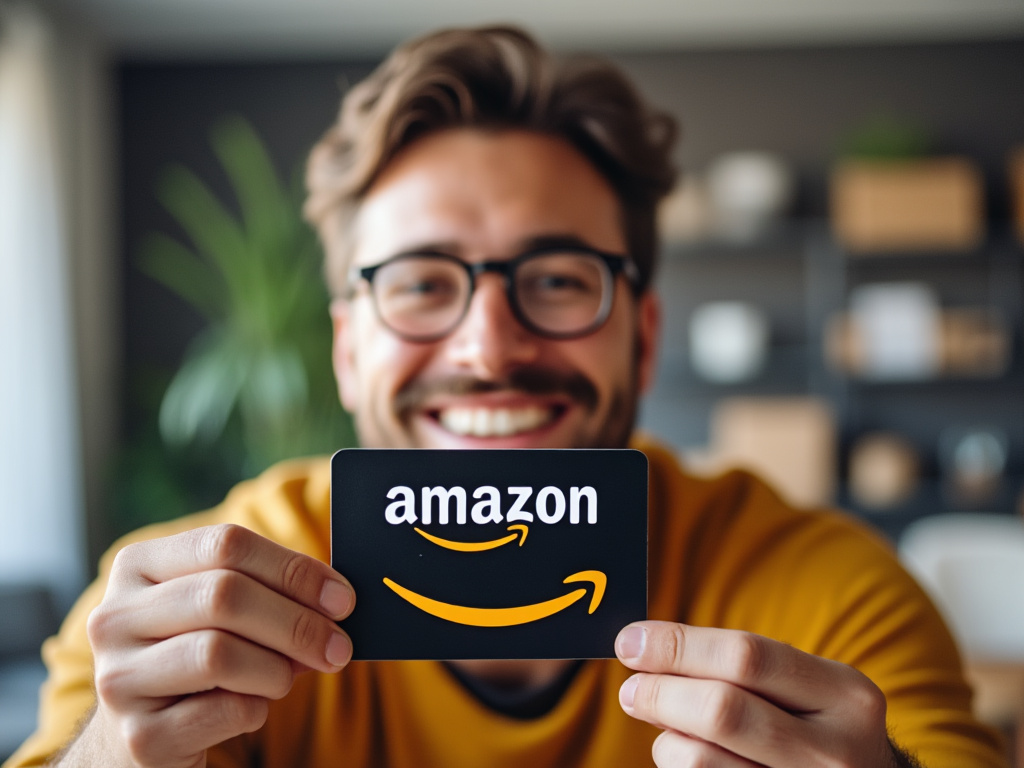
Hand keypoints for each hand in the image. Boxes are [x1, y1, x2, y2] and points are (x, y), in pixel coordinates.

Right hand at [75, 524, 354, 767]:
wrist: (146, 734)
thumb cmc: (199, 654)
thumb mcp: (221, 612)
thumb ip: (267, 592)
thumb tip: (336, 599)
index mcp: (138, 565)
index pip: (226, 544)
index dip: (294, 570)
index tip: (342, 599)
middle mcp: (114, 616)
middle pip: (223, 595)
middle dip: (296, 622)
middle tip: (338, 646)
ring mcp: (117, 677)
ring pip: (217, 653)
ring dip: (276, 668)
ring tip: (287, 677)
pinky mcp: (138, 736)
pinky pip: (221, 711)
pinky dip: (255, 708)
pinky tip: (254, 706)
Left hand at [615, 621, 911, 767]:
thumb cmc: (815, 728)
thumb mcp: (804, 689)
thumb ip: (738, 665)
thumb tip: (643, 646)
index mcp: (846, 696)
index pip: (745, 657)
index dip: (678, 646)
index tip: (630, 642)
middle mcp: (836, 752)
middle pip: (721, 710)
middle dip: (661, 693)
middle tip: (631, 688)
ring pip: (701, 760)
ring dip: (667, 740)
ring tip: (669, 730)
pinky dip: (680, 767)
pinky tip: (690, 756)